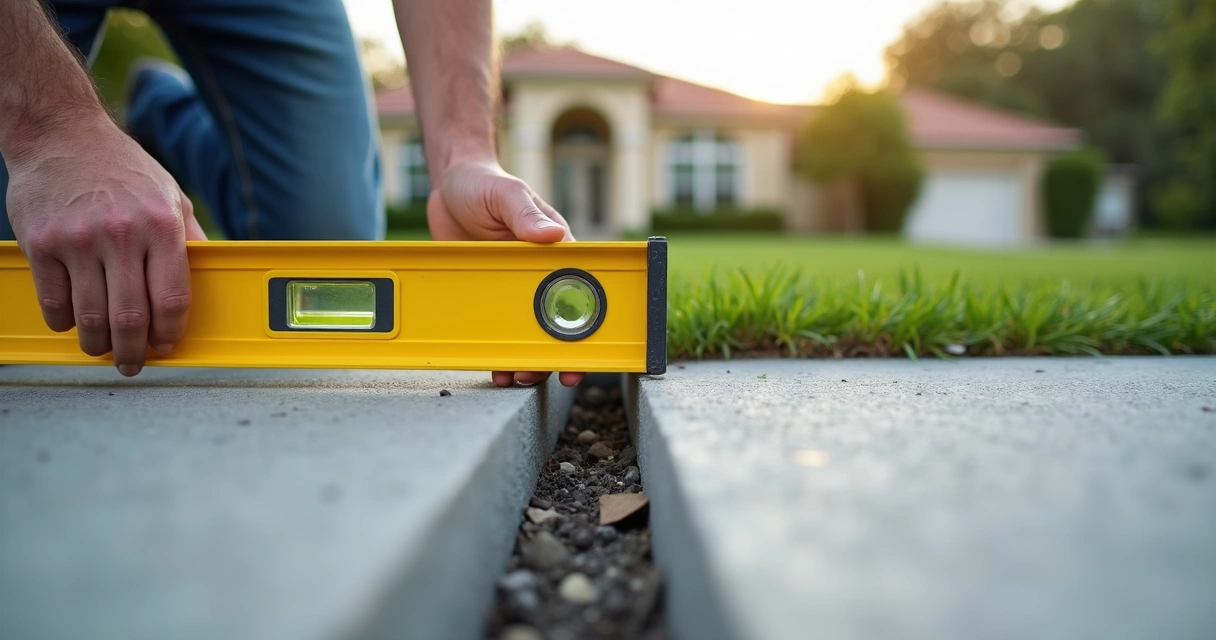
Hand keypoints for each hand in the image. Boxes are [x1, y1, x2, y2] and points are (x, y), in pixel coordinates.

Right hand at [6, 114, 206, 376]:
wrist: (61, 134)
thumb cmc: (122, 167)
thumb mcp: (170, 194)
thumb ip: (189, 237)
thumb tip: (211, 274)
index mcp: (160, 226)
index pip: (172, 299)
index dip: (170, 332)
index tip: (167, 344)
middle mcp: (122, 234)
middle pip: (131, 316)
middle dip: (134, 351)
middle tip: (133, 363)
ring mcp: (79, 241)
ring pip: (91, 317)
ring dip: (97, 344)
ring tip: (102, 349)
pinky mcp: (42, 244)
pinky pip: (54, 301)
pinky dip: (64, 322)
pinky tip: (73, 323)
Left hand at [426, 158, 583, 387]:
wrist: (449, 185)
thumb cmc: (486, 183)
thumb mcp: (506, 195)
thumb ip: (526, 215)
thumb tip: (551, 235)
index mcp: (556, 250)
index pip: (581, 290)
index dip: (589, 322)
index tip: (589, 347)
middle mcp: (540, 273)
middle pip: (556, 322)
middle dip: (557, 352)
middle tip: (552, 374)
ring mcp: (514, 287)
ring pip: (528, 332)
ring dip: (527, 359)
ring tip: (515, 376)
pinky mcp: (489, 294)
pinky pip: (497, 328)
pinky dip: (497, 350)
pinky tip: (493, 367)